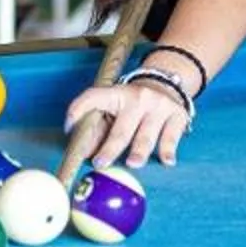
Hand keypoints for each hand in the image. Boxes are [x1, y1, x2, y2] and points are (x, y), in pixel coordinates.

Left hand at [65, 77, 189, 168]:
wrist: (166, 83)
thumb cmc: (132, 105)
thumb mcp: (114, 109)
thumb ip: (99, 130)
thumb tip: (84, 154)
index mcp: (116, 94)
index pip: (94, 97)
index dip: (78, 109)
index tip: (68, 126)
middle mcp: (138, 98)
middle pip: (122, 128)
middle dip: (110, 148)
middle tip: (100, 163)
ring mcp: (159, 106)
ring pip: (146, 134)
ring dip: (139, 151)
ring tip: (133, 163)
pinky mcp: (177, 115)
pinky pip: (171, 137)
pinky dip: (167, 150)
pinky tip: (167, 160)